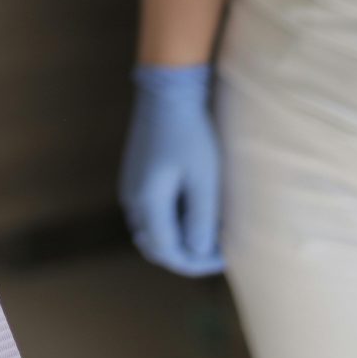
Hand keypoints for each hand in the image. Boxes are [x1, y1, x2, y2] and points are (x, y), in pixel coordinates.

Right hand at [120, 63, 223, 277]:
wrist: (167, 94)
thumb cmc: (190, 135)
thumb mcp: (204, 180)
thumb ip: (201, 221)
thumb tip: (200, 252)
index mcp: (146, 202)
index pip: (168, 252)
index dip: (197, 263)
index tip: (226, 258)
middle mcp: (132, 199)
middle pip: (155, 247)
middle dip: (186, 256)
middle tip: (217, 251)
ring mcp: (130, 188)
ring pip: (151, 233)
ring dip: (177, 241)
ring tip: (208, 233)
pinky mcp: (136, 178)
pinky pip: (151, 215)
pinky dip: (170, 224)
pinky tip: (193, 213)